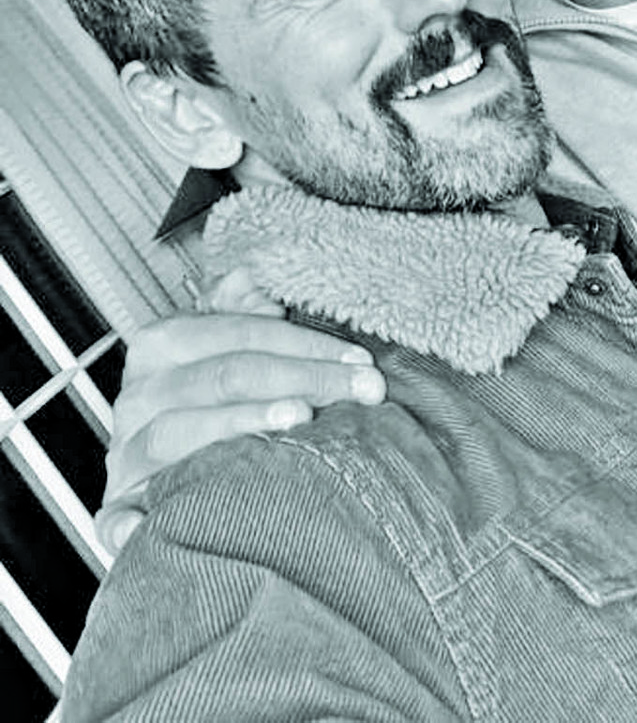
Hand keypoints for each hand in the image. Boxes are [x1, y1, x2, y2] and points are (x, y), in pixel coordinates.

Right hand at [99, 289, 384, 553]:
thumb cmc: (203, 406)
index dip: (305, 342)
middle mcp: (138, 396)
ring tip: (300, 417)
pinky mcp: (117, 509)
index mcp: (161, 346)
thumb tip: (255, 275)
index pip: (240, 333)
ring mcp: (125, 453)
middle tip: (361, 389)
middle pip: (224, 376)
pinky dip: (134, 520)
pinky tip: (163, 519)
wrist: (156, 478)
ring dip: (242, 422)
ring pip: (179, 430)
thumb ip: (238, 311)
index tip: (361, 360)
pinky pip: (119, 515)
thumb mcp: (220, 349)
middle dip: (303, 376)